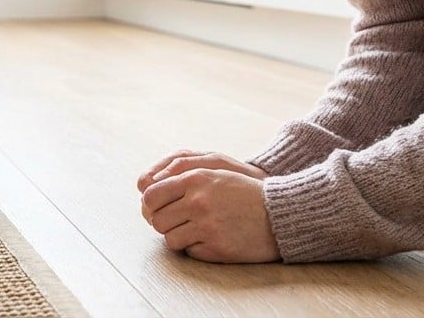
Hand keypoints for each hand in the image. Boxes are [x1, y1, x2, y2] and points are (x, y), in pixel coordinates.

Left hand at [138, 153, 279, 262]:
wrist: (279, 213)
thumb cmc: (243, 191)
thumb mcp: (214, 171)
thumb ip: (180, 175)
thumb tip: (144, 186)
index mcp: (195, 179)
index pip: (150, 196)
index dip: (150, 205)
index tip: (158, 208)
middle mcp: (198, 202)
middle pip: (157, 220)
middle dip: (164, 222)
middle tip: (180, 221)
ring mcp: (207, 227)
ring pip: (170, 238)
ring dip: (179, 236)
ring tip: (197, 229)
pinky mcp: (216, 248)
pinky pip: (189, 252)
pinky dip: (196, 248)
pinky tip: (212, 238)